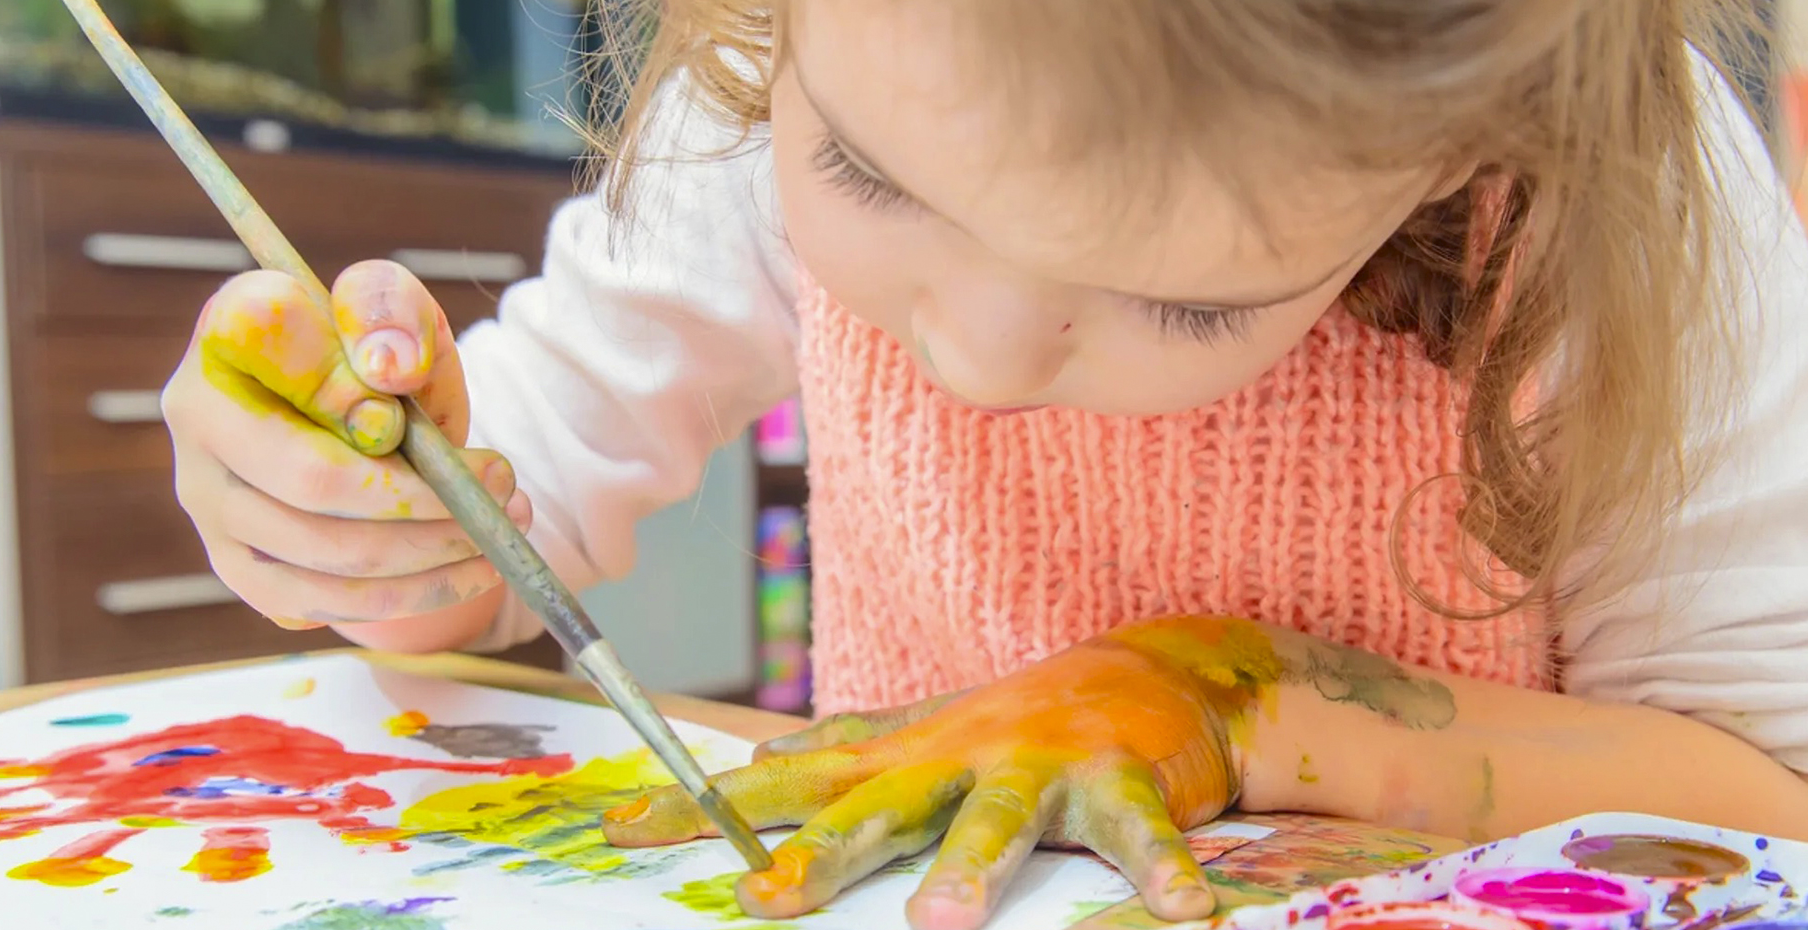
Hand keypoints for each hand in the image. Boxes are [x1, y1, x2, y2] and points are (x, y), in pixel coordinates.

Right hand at [161, 261, 528, 637]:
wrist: (361, 414)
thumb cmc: (376, 354)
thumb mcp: (397, 308)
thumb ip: (390, 311)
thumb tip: (388, 372)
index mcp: (227, 332)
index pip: (280, 359)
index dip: (359, 392)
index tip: (419, 414)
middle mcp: (198, 421)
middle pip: (315, 484)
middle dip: (428, 497)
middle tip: (503, 488)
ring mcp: (210, 504)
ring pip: (331, 556)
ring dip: (436, 550)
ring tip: (502, 528)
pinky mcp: (240, 568)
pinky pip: (329, 604)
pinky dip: (415, 594)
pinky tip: (471, 568)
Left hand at [603, 617, 1282, 929]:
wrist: (1148, 672)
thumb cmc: (1016, 719)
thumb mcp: (922, 732)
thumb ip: (845, 749)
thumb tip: (759, 759)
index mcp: (905, 757)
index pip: (789, 782)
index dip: (706, 807)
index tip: (625, 832)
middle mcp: (961, 757)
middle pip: (881, 809)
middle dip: (823, 855)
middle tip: (765, 900)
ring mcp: (1042, 765)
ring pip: (1002, 818)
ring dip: (973, 867)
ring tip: (943, 922)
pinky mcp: (1123, 780)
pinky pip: (1141, 832)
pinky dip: (1162, 872)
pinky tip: (1182, 912)